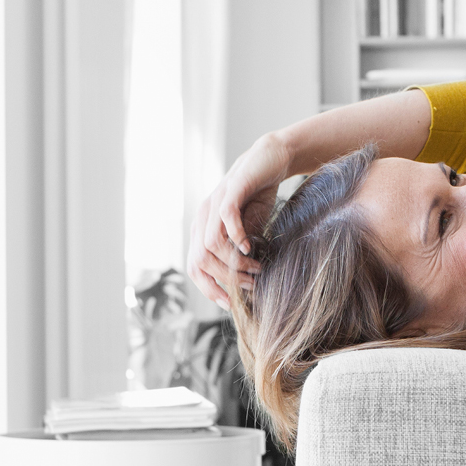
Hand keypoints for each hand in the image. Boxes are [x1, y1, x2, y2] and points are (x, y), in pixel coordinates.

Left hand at [187, 135, 290, 308]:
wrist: (270, 161)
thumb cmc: (259, 198)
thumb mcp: (248, 233)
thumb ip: (241, 254)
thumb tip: (245, 286)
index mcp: (202, 230)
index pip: (195, 267)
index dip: (209, 288)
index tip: (230, 303)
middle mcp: (202, 218)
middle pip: (199, 260)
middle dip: (223, 280)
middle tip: (250, 286)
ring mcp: (214, 203)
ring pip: (209, 245)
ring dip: (233, 264)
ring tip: (256, 270)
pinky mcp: (230, 190)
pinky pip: (225, 218)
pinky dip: (236, 237)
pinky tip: (251, 248)